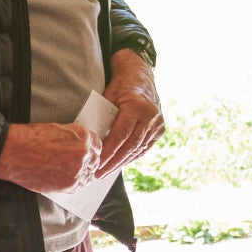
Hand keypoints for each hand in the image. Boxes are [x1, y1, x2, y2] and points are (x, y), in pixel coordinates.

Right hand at [0, 121, 101, 193]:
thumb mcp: (57, 129)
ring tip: (72, 174)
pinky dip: (74, 184)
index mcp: (83, 137)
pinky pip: (78, 186)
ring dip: (83, 175)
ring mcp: (77, 170)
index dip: (92, 150)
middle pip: (95, 161)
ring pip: (88, 176)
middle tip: (79, 165)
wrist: (12, 152)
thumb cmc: (29, 138)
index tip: (88, 154)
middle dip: (88, 163)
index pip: (98, 146)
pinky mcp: (68, 184)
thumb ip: (74, 138)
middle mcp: (84, 154)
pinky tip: (66, 180)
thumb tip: (80, 146)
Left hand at [99, 49, 164, 171]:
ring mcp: (158, 124)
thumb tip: (90, 141)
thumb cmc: (120, 87)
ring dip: (121, 162)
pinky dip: (131, 156)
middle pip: (129, 146)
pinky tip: (120, 163)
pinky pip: (144, 147)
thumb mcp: (107, 98)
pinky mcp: (160, 130)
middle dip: (113, 162)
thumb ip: (102, 118)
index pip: (120, 135)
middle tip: (98, 174)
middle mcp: (151, 116)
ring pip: (137, 149)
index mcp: (137, 106)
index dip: (108, 152)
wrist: (141, 76)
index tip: (95, 163)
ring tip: (106, 172)